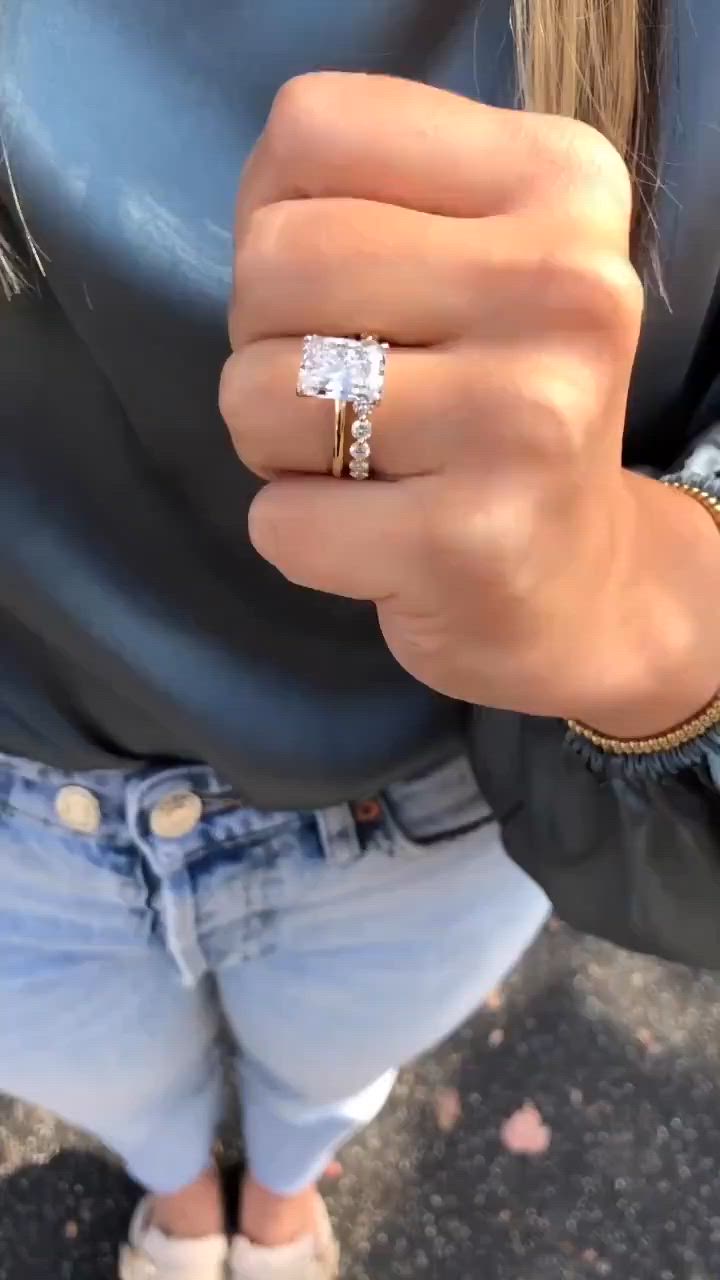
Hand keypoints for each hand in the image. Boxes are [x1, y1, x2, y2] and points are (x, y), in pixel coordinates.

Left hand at [221, 73, 719, 732]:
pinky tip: (380, 537)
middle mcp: (565, 286)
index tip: (340, 289)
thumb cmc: (499, 402)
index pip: (314, 129)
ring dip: (274, 444)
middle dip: (266, 340)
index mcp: (563, 183)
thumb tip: (257, 221)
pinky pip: (280, 521)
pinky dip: (300, 536)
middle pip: (274, 261)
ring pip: (259, 394)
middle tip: (344, 394)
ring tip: (363, 463)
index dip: (278, 214)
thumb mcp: (477, 256)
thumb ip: (363, 197)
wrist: (581, 578)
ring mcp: (524, 419)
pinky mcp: (468, 541)